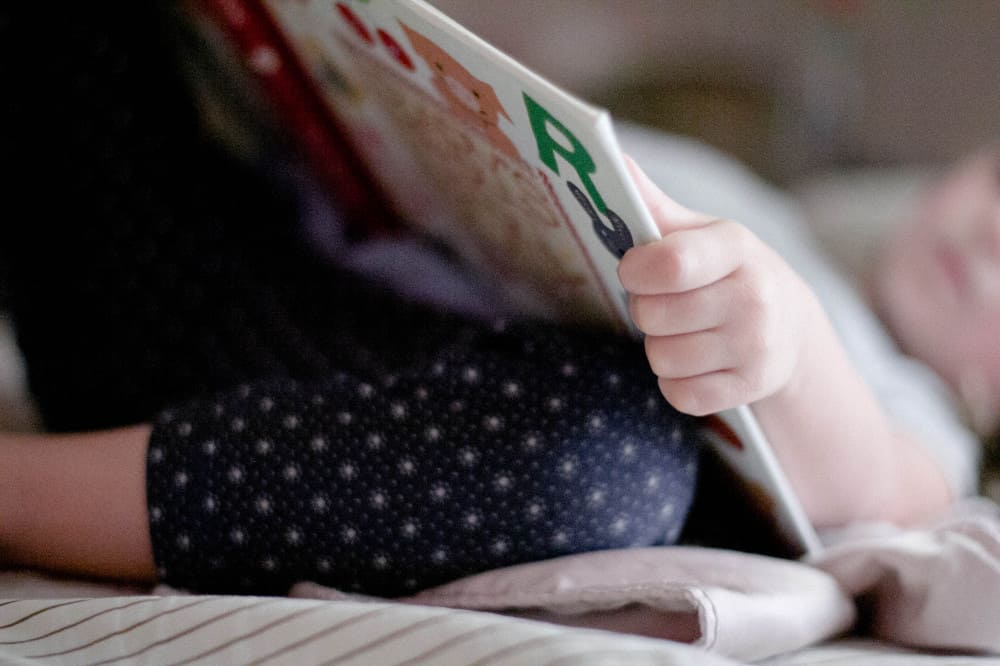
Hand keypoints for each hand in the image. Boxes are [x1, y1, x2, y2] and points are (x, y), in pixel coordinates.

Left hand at [618, 157, 817, 415]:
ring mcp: (757, 346)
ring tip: (684, 332)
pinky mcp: (751, 388)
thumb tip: (611, 161)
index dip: (635, 271)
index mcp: (736, 246)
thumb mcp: (700, 233)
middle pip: (652, 316)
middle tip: (666, 304)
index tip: (635, 270)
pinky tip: (697, 362)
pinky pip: (679, 395)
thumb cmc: (727, 271)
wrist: (790, 329)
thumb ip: (652, 204)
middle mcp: (754, 297)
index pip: (668, 265)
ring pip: (661, 358)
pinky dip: (677, 383)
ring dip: (660, 349)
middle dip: (646, 311)